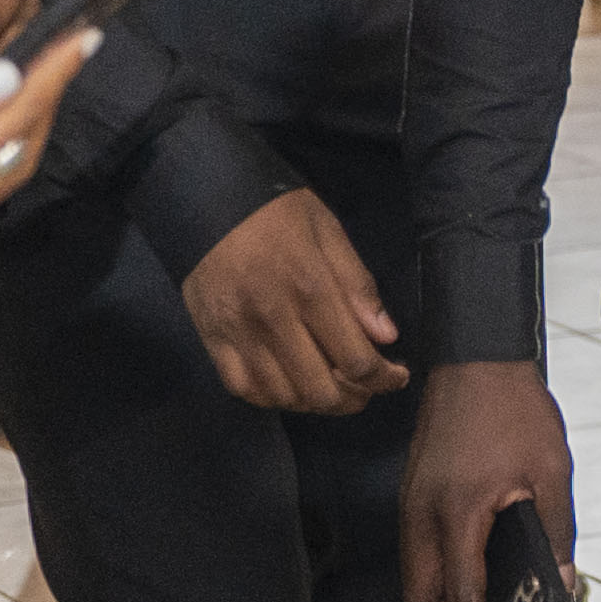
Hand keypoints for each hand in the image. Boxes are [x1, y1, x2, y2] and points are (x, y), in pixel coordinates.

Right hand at [180, 184, 406, 413]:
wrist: (204, 199)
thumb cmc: (274, 211)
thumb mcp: (328, 232)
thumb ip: (358, 285)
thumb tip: (386, 336)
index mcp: (310, 289)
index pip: (356, 360)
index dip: (384, 379)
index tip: (396, 376)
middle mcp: (273, 320)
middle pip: (321, 391)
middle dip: (354, 399)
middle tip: (366, 387)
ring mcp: (238, 334)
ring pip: (283, 397)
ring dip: (314, 402)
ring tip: (331, 387)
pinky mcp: (211, 339)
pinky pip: (243, 389)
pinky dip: (272, 397)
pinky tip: (289, 385)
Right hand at [402, 360, 578, 601]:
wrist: (476, 356)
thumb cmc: (517, 411)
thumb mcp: (551, 473)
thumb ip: (555, 532)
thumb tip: (558, 584)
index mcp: (460, 511)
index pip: (462, 595)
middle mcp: (423, 512)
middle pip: (423, 595)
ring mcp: (411, 501)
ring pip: (415, 574)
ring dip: (443, 601)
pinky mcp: (411, 491)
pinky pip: (417, 548)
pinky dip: (438, 572)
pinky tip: (471, 572)